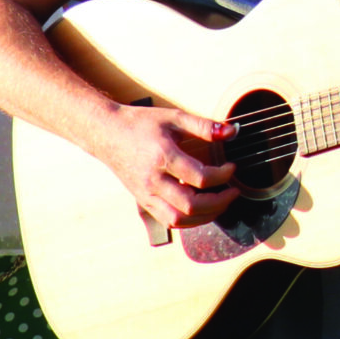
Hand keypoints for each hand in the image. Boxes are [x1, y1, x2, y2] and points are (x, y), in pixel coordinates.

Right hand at [89, 102, 237, 227]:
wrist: (107, 133)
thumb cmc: (140, 124)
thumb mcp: (173, 117)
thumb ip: (203, 126)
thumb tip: (231, 131)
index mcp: (162, 156)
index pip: (200, 177)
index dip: (223, 176)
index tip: (231, 168)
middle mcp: (153, 180)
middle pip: (191, 205)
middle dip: (219, 202)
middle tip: (232, 192)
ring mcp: (146, 194)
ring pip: (179, 219)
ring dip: (205, 216)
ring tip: (220, 204)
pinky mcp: (143, 201)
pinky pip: (168, 220)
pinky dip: (189, 221)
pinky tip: (201, 210)